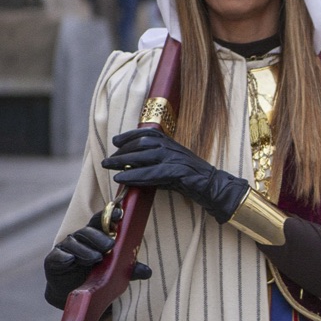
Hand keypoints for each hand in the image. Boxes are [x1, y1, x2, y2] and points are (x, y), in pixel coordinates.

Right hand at [43, 213, 149, 308]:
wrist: (75, 293)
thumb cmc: (97, 276)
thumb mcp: (115, 272)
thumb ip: (129, 269)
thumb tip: (147, 272)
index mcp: (96, 235)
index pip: (102, 221)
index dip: (110, 215)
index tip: (120, 214)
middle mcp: (80, 238)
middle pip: (88, 231)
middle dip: (99, 237)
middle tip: (110, 245)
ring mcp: (66, 248)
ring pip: (74, 243)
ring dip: (85, 250)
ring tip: (96, 258)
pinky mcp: (54, 261)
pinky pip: (58, 257)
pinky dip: (64, 257)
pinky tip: (70, 259)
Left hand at [102, 127, 247, 222]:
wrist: (213, 187)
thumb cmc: (191, 179)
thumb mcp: (171, 166)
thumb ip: (154, 164)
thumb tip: (132, 167)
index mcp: (172, 143)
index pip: (147, 133)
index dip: (130, 135)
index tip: (116, 141)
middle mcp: (172, 147)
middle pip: (142, 143)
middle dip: (122, 151)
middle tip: (107, 160)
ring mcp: (175, 159)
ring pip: (144, 155)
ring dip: (123, 161)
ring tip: (109, 166)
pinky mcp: (177, 172)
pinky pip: (151, 173)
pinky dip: (134, 175)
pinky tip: (122, 178)